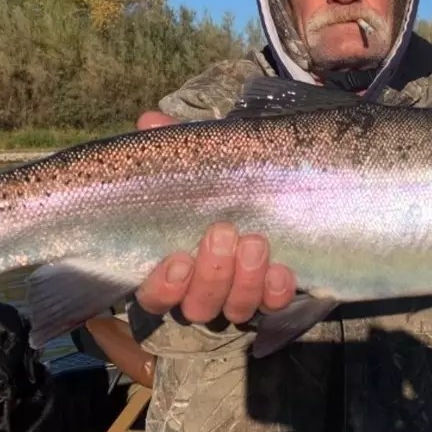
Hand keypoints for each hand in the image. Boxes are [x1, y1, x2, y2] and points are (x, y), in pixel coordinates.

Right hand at [132, 111, 297, 323]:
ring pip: (235, 308)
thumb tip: (149, 122)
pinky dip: (276, 290)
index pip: (155, 295)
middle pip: (198, 305)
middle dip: (213, 272)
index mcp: (172, 268)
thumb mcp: (197, 162)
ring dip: (245, 280)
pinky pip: (273, 305)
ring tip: (255, 241)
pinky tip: (282, 269)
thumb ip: (173, 147)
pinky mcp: (271, 294)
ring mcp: (237, 296)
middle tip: (224, 231)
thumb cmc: (217, 183)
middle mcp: (202, 290)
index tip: (178, 259)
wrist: (268, 190)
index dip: (164, 286)